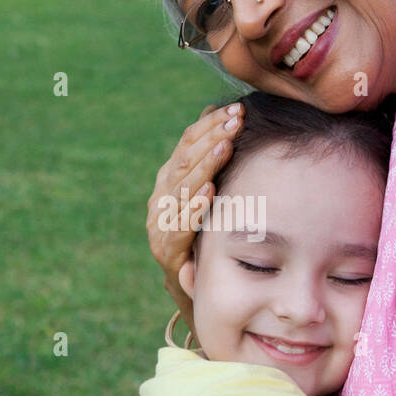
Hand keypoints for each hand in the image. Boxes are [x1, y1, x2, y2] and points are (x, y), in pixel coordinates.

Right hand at [146, 103, 243, 317]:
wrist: (197, 288)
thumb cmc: (209, 234)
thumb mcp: (211, 192)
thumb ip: (211, 155)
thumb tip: (217, 108)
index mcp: (170, 179)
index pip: (187, 142)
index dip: (210, 124)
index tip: (236, 109)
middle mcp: (161, 198)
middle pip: (184, 160)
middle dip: (212, 137)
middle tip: (236, 120)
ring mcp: (159, 224)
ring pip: (180, 188)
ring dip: (204, 165)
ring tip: (225, 146)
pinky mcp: (165, 250)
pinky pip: (179, 225)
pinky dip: (193, 206)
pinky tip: (209, 191)